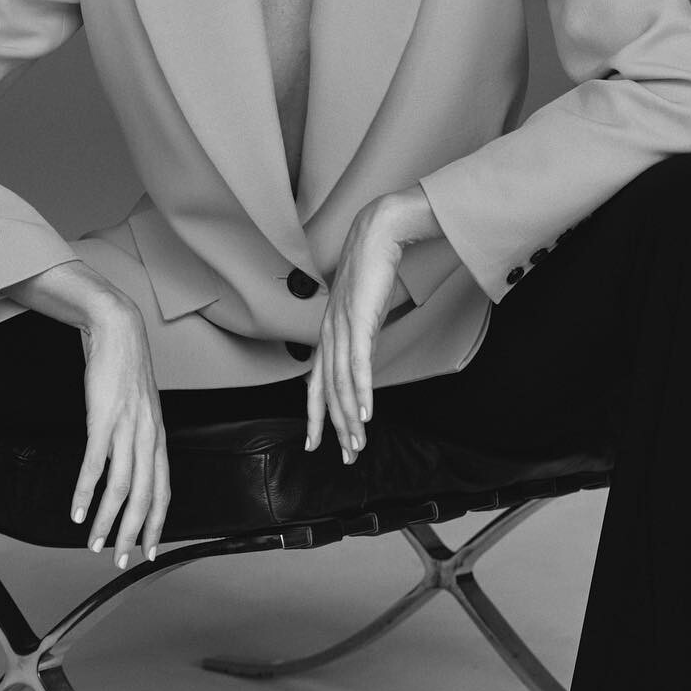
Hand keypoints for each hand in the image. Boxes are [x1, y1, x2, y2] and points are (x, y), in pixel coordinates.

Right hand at [7, 262, 170, 566]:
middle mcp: (148, 437)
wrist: (118, 331)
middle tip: (121, 560)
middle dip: (133, 534)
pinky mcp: (104, 418)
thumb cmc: (125, 371)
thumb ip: (137, 439)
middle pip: (144, 497)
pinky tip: (78, 511)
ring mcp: (127, 429)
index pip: (163, 490)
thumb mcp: (139, 409)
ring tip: (95, 544)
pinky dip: (87, 492)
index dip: (156, 523)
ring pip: (121, 487)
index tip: (148, 549)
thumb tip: (130, 466)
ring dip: (108, 520)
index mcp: (158, 438)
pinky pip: (96, 464)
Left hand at [306, 195, 407, 461]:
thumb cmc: (371, 270)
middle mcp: (328, 334)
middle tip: (346, 457)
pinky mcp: (358, 319)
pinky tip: (366, 414)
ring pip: (341, 383)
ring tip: (358, 444)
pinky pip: (358, 364)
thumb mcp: (362, 311)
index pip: (316, 384)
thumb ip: (359, 337)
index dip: (314, 416)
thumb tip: (361, 360)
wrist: (376, 233)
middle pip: (328, 391)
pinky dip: (361, 392)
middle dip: (335, 428)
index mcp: (327, 334)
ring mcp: (341, 327)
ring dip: (350, 418)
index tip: (315, 443)